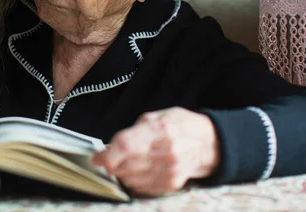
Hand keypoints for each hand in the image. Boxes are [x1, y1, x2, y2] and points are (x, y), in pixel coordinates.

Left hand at [92, 107, 219, 195]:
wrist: (208, 143)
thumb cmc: (179, 125)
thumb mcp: (155, 117)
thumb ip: (131, 132)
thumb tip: (109, 148)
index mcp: (160, 130)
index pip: (125, 146)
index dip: (106, 155)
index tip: (96, 158)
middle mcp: (165, 152)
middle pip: (125, 165)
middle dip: (111, 163)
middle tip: (109, 158)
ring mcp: (169, 171)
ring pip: (130, 178)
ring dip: (122, 172)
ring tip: (127, 161)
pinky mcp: (170, 184)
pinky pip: (141, 187)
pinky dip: (133, 179)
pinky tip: (138, 169)